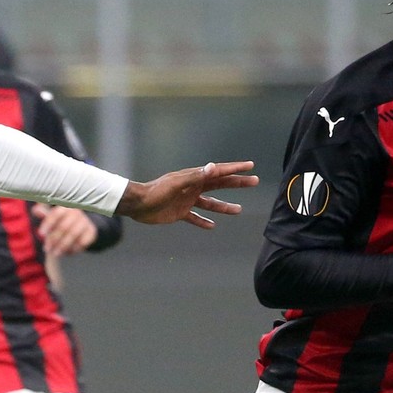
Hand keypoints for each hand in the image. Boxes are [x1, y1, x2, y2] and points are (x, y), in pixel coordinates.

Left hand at [31, 204, 97, 255]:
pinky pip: (83, 242)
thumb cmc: (62, 221)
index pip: (56, 214)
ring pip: (73, 235)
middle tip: (47, 248)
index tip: (40, 233)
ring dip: (63, 246)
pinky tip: (67, 253)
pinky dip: (74, 248)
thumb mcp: (52, 216)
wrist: (82, 225)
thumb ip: (44, 213)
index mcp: (65, 208)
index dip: (48, 223)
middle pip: (64, 227)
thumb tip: (35, 210)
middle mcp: (77, 213)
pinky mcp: (91, 232)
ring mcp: (85, 222)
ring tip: (55, 253)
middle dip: (54, 239)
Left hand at [116, 161, 256, 227]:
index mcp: (194, 178)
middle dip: (237, 183)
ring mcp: (187, 200)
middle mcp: (193, 187)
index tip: (250, 166)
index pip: (219, 172)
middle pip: (220, 185)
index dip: (235, 169)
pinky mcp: (180, 213)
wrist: (138, 204)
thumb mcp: (177, 183)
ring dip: (224, 207)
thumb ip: (196, 176)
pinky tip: (212, 226)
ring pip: (210, 204)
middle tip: (254, 182)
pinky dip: (203, 221)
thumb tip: (213, 167)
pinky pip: (195, 217)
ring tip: (239, 210)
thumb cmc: (156, 191)